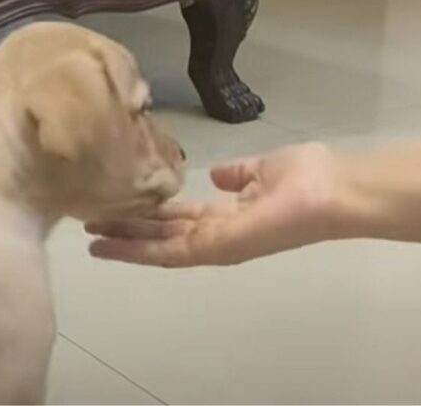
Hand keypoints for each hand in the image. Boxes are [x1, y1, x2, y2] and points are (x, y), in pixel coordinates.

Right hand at [86, 143, 346, 266]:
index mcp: (228, 214)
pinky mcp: (212, 250)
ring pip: (157, 246)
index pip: (179, 217)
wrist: (332, 192)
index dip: (149, 213)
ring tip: (88, 234)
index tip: (119, 204)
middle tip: (90, 221)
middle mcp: (216, 234)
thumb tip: (217, 175)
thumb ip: (238, 175)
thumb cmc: (306, 177)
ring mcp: (213, 245)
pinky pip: (166, 252)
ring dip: (123, 241)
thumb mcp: (263, 169)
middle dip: (127, 229)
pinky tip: (106, 244)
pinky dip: (134, 250)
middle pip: (162, 233)